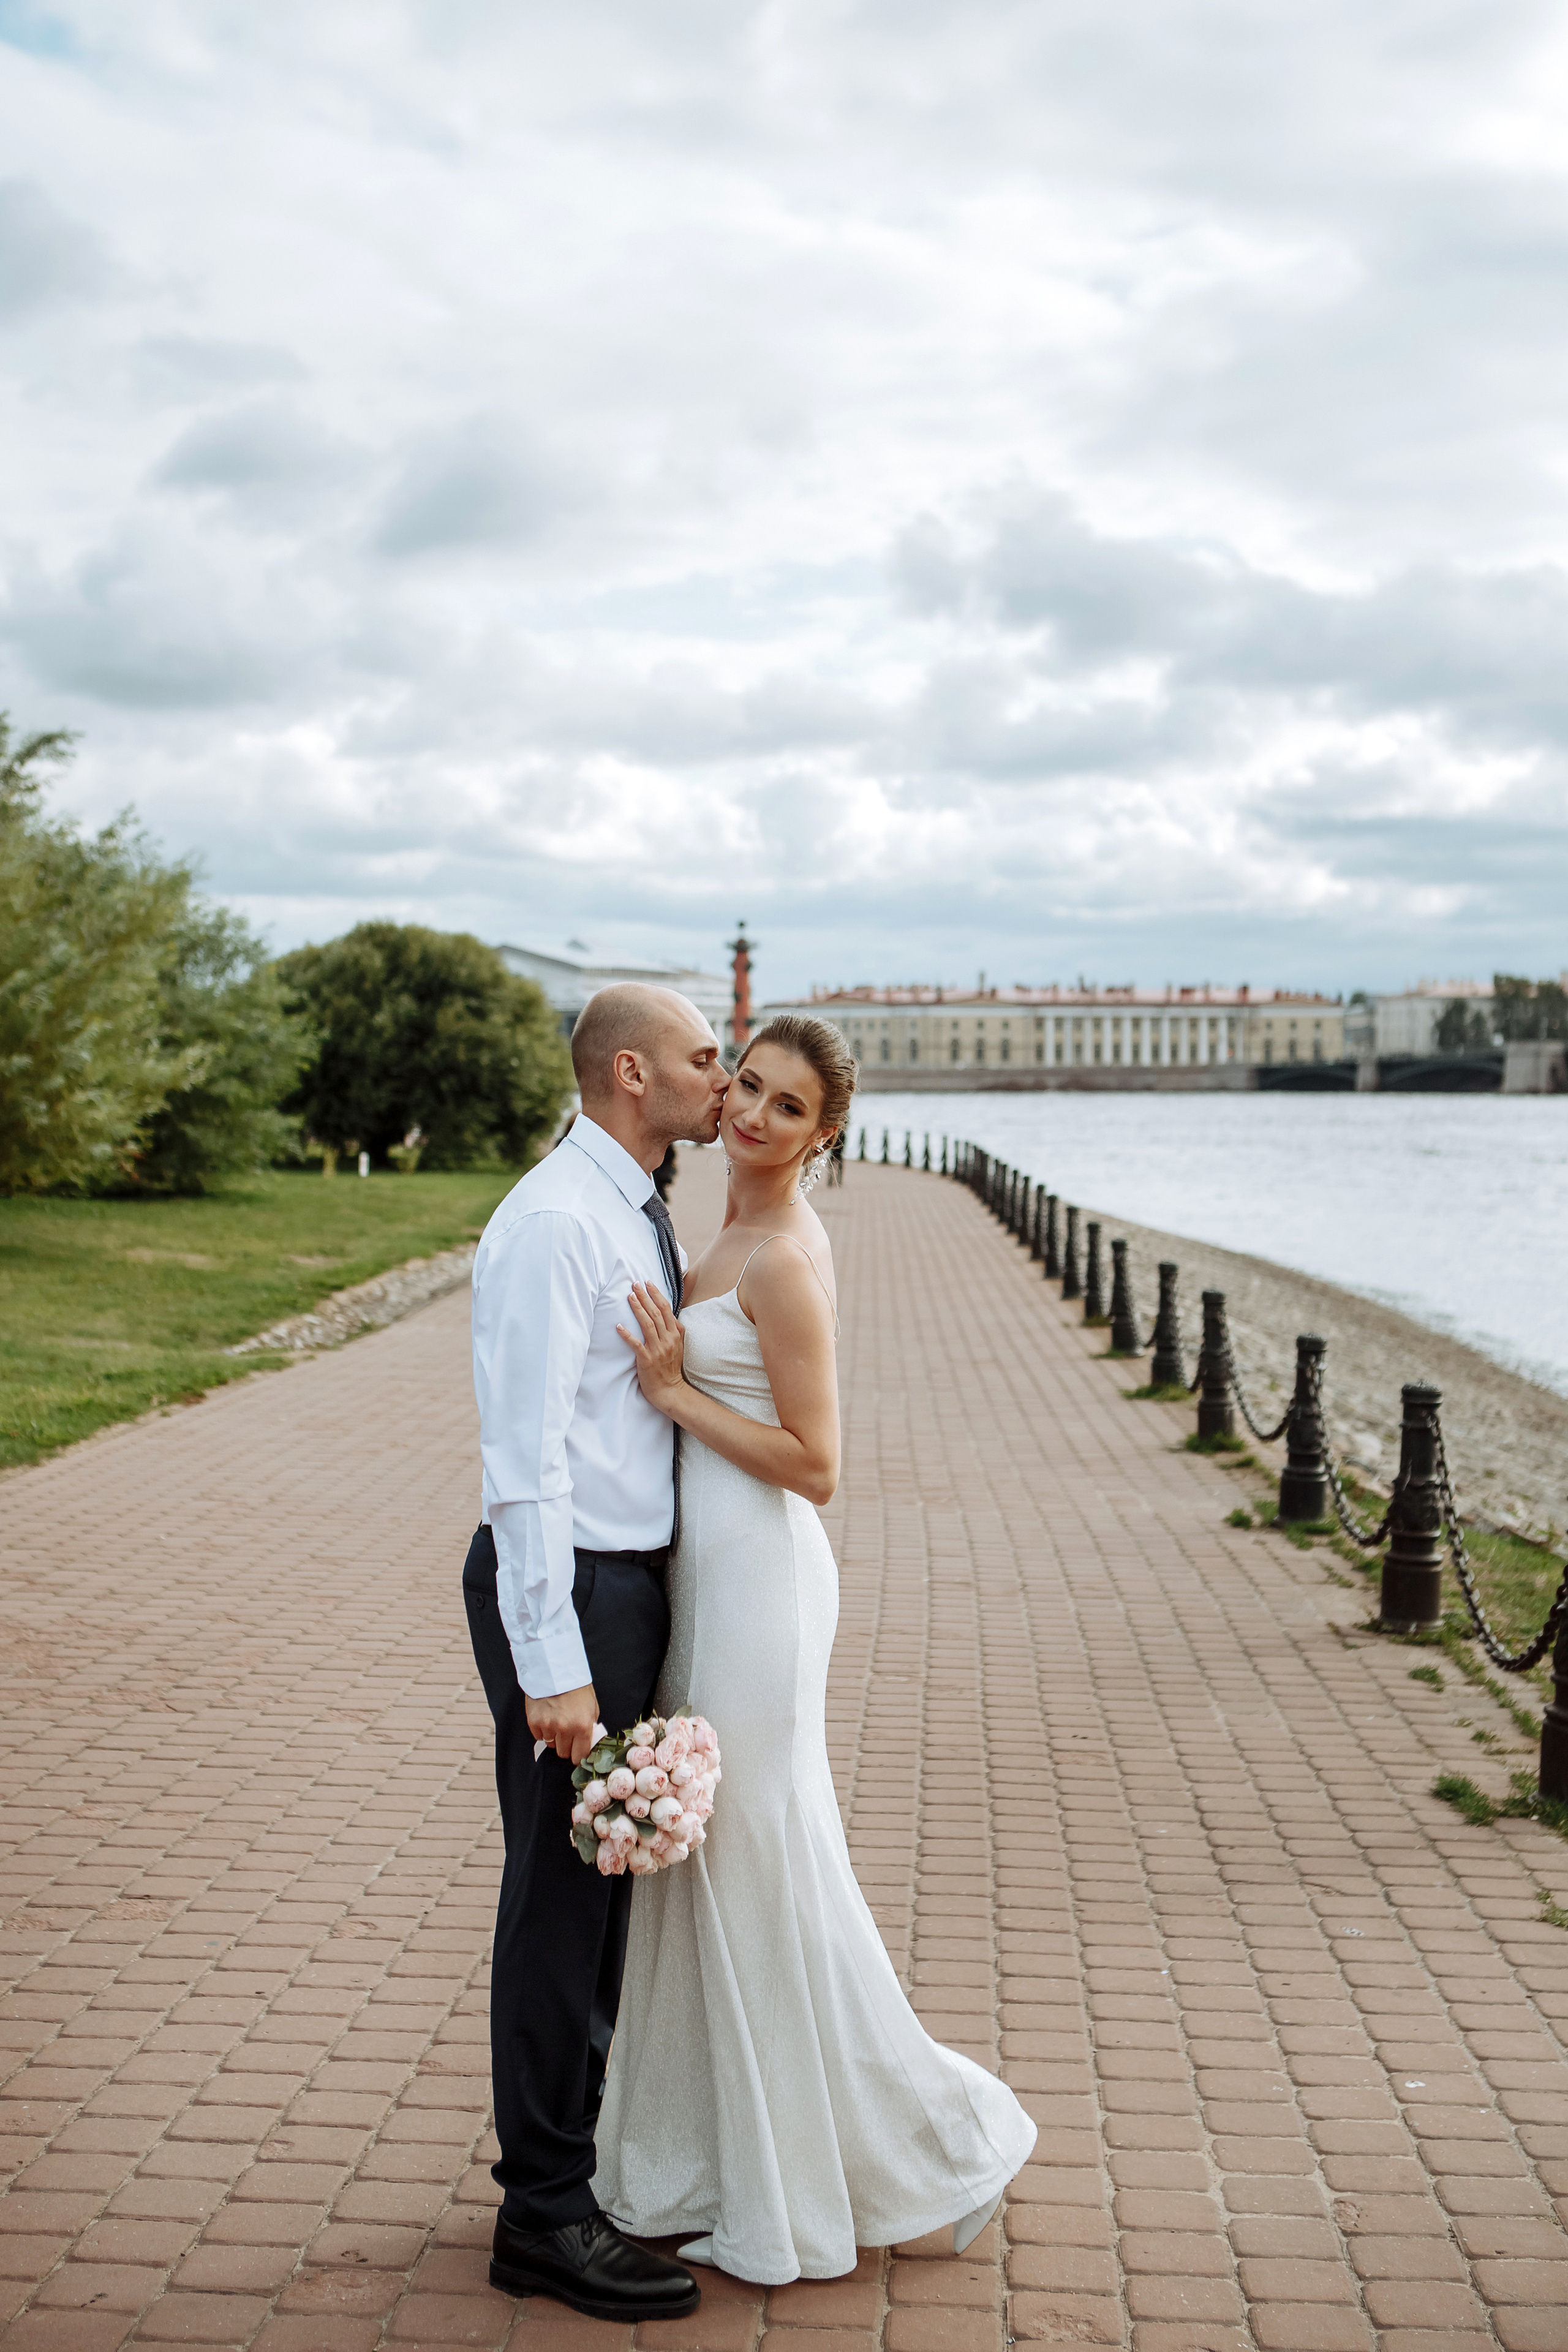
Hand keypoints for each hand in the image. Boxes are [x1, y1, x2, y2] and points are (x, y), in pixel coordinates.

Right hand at [525, 1683, 600, 1763]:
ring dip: (554, 1737)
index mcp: (582, 1726)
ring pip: (550, 1745)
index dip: (578, 1755)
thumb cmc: (576, 1686)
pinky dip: (542, 1731)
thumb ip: (590, 1725)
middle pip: (563, 1753)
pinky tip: (546, 1717)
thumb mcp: (592, 1705)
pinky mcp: (534, 1721)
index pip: (579, 1755)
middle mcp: (565, 1728)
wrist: (556, 1669)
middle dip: (566, 1746)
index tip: (576, 1752)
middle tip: (567, 1734)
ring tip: (556, 1720)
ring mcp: (548, 1725)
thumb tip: (588, 1740)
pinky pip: (538, 1736)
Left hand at [616, 1280, 685, 1412]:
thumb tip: (667, 1314)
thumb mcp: (678, 1346)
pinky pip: (636, 1344)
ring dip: (638, 1309)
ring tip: (629, 1297)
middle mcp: (668, 1340)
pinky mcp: (647, 1360)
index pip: (666, 1309)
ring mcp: (658, 1349)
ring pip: (648, 1324)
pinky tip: (618, 1326)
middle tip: (635, 1284)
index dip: (656, 1295)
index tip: (648, 1283)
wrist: (670, 1390)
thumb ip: (673, 1331)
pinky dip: (627, 1334)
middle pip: (656, 1313)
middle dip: (645, 1296)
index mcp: (676, 1334)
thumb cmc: (671, 1368)